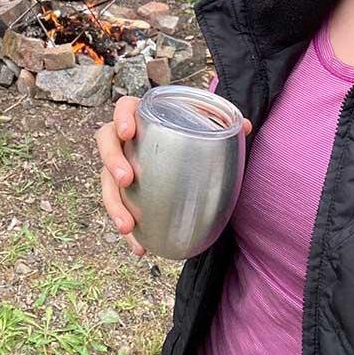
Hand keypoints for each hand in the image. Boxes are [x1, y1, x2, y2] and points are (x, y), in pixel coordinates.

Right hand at [97, 95, 252, 257]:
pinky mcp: (125, 191)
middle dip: (112, 160)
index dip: (121, 117)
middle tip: (125, 179)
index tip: (128, 133)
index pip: (124, 107)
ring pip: (106, 181)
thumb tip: (247, 127)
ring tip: (126, 225)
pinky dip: (129, 230)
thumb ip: (224, 124)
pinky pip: (120, 208)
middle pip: (106, 142)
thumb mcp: (208, 127)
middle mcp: (126, 139)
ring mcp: (122, 164)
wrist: (189, 157)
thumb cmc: (192, 134)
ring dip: (113, 204)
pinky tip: (140, 247)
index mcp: (144, 116)